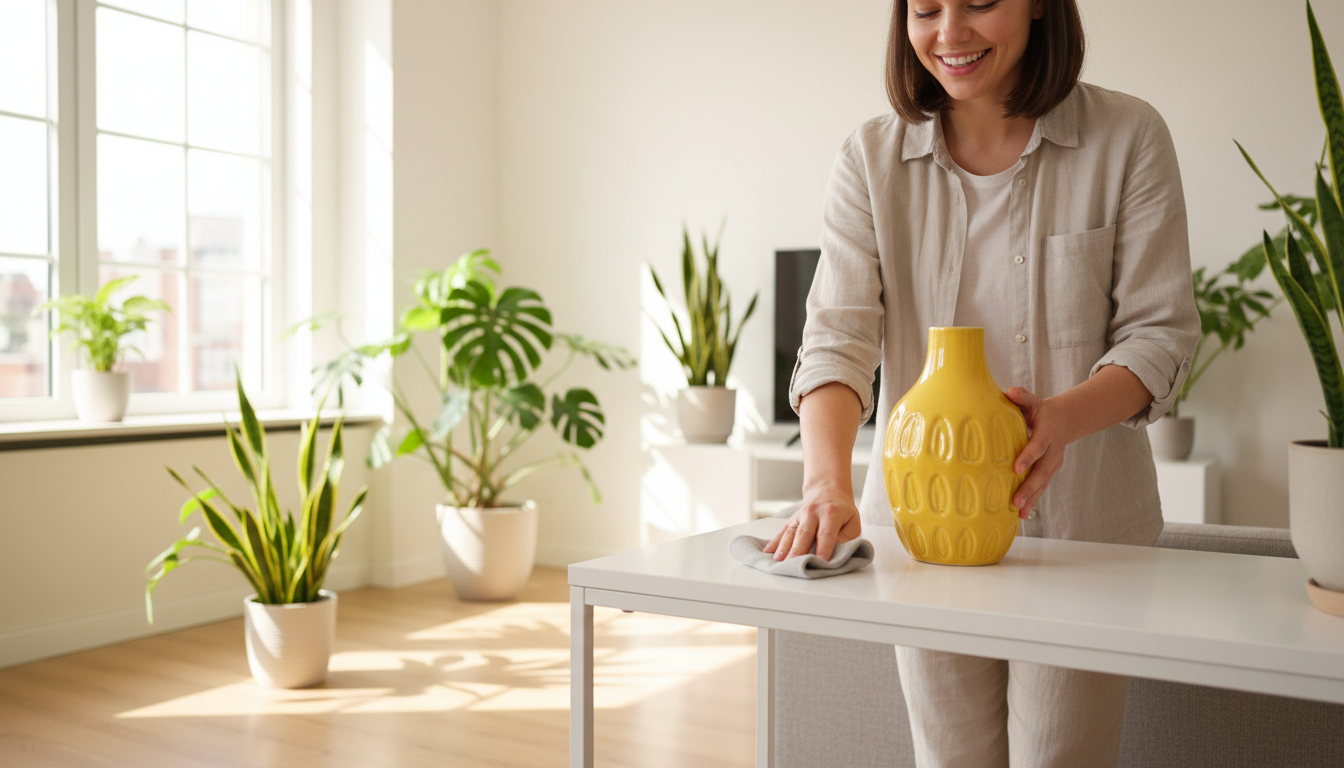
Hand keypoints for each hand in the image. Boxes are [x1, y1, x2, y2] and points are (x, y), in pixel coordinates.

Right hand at [762, 482, 861, 560]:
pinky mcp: (791, 519)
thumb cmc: (842, 509)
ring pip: (790, 532)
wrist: (827, 489)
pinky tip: (767, 551)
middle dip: (798, 550)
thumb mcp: (853, 520)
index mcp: (831, 513)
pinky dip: (774, 542)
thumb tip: (836, 549)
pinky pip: (782, 531)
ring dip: (784, 547)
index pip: (826, 534)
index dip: (823, 549)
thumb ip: (848, 536)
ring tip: (778, 561)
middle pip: (804, 533)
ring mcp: (799, 516)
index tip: (820, 562)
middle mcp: (812, 513)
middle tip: (793, 563)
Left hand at [1004, 387, 1074, 519]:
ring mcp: (1053, 463)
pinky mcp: (1050, 471)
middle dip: (1030, 486)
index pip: (1038, 445)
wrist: (1063, 420)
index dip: (1028, 456)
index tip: (1016, 468)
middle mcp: (1053, 450)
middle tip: (1016, 500)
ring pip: (1044, 482)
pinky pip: (1042, 487)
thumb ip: (1022, 396)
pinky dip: (1034, 500)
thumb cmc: (1039, 410)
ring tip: (1020, 512)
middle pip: (1043, 470)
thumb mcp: (1032, 401)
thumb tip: (1010, 392)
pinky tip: (1022, 514)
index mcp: (1048, 431)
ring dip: (1032, 498)